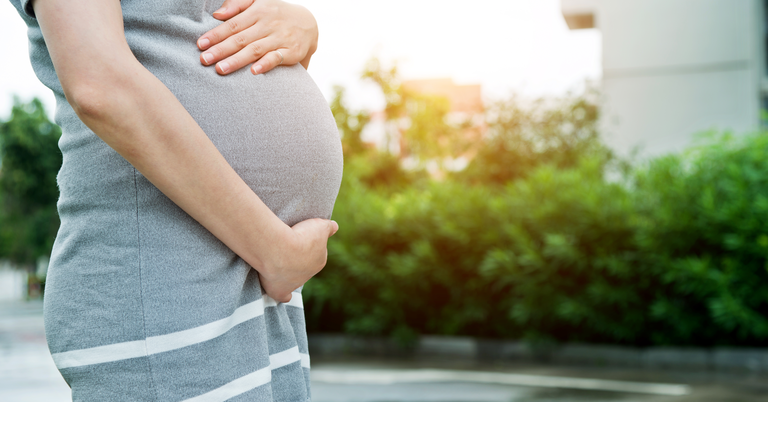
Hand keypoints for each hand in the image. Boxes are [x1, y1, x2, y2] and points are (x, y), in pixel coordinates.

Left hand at [197, 0, 318, 74]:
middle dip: (221, 49)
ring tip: (220, 69)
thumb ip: (237, 4)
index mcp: (258, 11)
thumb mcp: (258, 2)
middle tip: (204, 59)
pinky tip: (254, 71)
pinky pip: (277, 58)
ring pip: (255, 49)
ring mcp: (280, 38)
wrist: (309, 23)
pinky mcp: (292, 51)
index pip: (233, 24)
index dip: (216, 34)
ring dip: (237, 60)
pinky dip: (266, 64)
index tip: (201, 44)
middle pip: (241, 38)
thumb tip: (217, 14)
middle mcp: (268, 24)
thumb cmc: (276, 14)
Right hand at [258, 218, 338, 302]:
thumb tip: (335, 227)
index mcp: (319, 261)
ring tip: (278, 263)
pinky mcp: (279, 290)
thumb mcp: (319, 227)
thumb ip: (328, 227)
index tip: (299, 239)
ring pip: (293, 280)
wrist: (280, 250)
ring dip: (287, 273)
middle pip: (303, 267)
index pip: (316, 254)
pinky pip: (283, 296)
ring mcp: (294, 284)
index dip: (308, 245)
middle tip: (285, 248)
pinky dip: (283, 295)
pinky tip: (281, 294)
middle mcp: (308, 275)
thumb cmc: (300, 237)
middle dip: (297, 260)